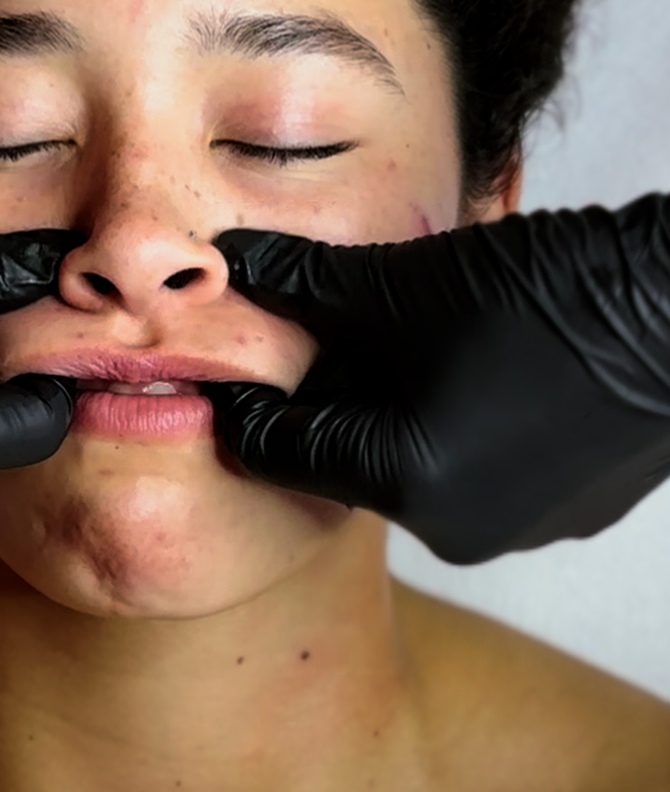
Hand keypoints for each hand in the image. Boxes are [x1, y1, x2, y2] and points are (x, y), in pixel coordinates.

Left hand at [205, 194, 669, 563]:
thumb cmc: (551, 294)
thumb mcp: (404, 281)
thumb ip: (304, 283)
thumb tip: (231, 265)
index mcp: (403, 481)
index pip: (276, 450)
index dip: (243, 394)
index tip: (227, 352)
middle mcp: (455, 526)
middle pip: (347, 455)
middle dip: (324, 389)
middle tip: (314, 326)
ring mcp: (517, 524)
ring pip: (413, 459)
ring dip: (392, 399)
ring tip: (403, 330)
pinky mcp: (565, 508)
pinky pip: (476, 465)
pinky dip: (455, 417)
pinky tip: (474, 359)